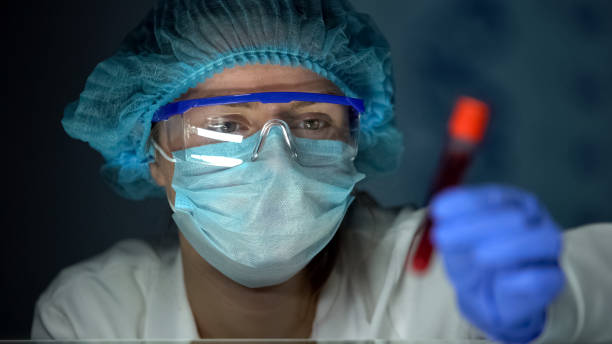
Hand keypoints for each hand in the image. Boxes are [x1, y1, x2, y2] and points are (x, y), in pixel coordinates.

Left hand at [430, 184, 564, 342]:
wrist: (489, 300)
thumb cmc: (473, 263)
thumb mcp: (454, 245)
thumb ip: (449, 230)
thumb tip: (438, 213)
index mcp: (510, 203)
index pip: (492, 196)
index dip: (466, 202)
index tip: (438, 210)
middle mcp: (533, 220)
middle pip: (514, 216)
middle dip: (478, 225)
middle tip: (446, 236)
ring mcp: (547, 249)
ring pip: (540, 240)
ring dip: (509, 247)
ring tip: (479, 256)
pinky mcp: (553, 279)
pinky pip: (545, 277)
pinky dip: (524, 278)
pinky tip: (502, 282)